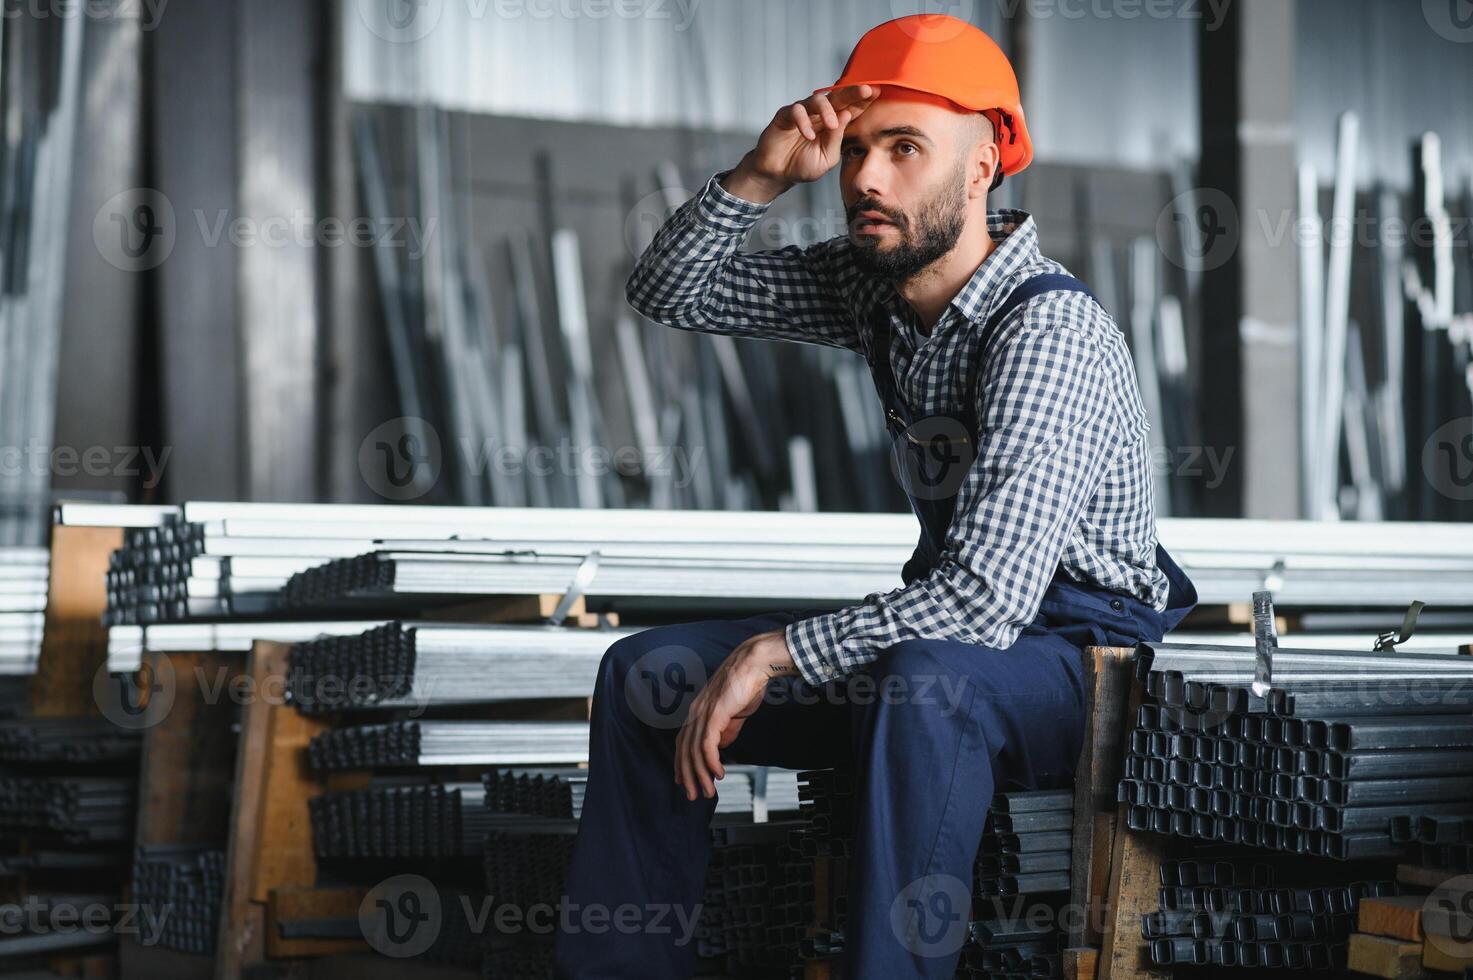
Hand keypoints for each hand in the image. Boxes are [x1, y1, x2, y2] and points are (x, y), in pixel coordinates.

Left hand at [674, 629, 796, 800]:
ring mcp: (703, 712)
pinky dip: (711, 761)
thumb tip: (721, 747)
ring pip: (694, 751)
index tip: (684, 781)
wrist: (755, 664)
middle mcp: (696, 712)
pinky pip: (708, 744)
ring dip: (700, 774)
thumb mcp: (734, 713)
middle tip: (692, 795)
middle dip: (687, 776)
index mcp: (698, 711)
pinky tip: (718, 773)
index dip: (682, 763)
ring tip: (708, 790)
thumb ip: (726, 730)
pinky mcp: (715, 714)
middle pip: (684, 750)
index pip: (683, 742)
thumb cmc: (746, 684)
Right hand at [722, 85, 881, 202]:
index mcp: (832, 123)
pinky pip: (797, 111)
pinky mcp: (785, 115)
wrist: (778, 174)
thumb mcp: (827, 157)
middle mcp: (819, 114)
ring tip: (831, 125)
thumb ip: (836, 139)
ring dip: (827, 109)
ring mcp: (803, 113)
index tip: (877, 93)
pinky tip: (808, 135)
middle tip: (866, 90)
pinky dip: (804, 122)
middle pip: (838, 97)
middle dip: (853, 92)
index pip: (850, 107)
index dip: (863, 100)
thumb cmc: (802, 165)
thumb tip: (846, 115)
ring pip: (817, 99)